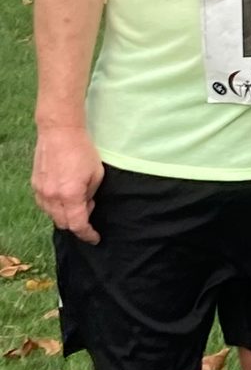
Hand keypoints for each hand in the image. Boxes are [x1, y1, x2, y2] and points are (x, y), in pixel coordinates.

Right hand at [32, 124, 102, 242]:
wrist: (59, 131)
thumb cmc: (82, 150)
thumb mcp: (96, 174)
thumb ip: (90, 195)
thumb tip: (85, 204)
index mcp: (70, 195)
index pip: (77, 225)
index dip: (87, 234)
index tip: (95, 238)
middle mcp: (52, 197)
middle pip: (63, 223)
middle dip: (77, 223)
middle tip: (89, 208)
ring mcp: (41, 191)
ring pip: (51, 215)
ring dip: (65, 215)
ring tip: (77, 199)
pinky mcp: (35, 184)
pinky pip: (44, 205)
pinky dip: (55, 207)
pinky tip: (64, 196)